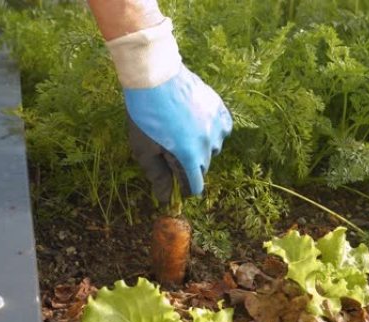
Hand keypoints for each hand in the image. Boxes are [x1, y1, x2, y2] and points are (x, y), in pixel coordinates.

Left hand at [126, 66, 231, 202]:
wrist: (155, 76)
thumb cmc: (145, 114)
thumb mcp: (144, 149)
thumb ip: (158, 175)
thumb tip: (166, 199)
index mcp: (189, 156)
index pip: (195, 185)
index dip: (184, 187)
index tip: (176, 183)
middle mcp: (208, 144)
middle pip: (203, 167)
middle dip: (189, 165)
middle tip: (171, 151)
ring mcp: (216, 125)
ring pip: (214, 148)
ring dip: (201, 148)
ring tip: (183, 134)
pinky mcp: (219, 108)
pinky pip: (223, 129)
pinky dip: (214, 132)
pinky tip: (201, 127)